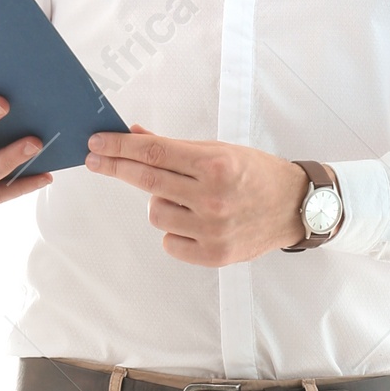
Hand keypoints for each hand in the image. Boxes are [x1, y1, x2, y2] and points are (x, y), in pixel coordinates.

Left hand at [84, 124, 308, 264]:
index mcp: (216, 164)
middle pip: (147, 181)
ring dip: (160, 203)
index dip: (120, 147)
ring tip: (186, 199)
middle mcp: (213, 197)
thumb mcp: (219, 150)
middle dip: (115, 167)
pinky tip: (195, 222)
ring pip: (155, 213)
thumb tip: (134, 134)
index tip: (97, 143)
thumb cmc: (256, 175)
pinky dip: (174, 231)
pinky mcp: (213, 255)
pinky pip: (169, 242)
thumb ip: (174, 147)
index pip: (155, 153)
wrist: (294, 207)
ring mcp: (213, 229)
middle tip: (95, 159)